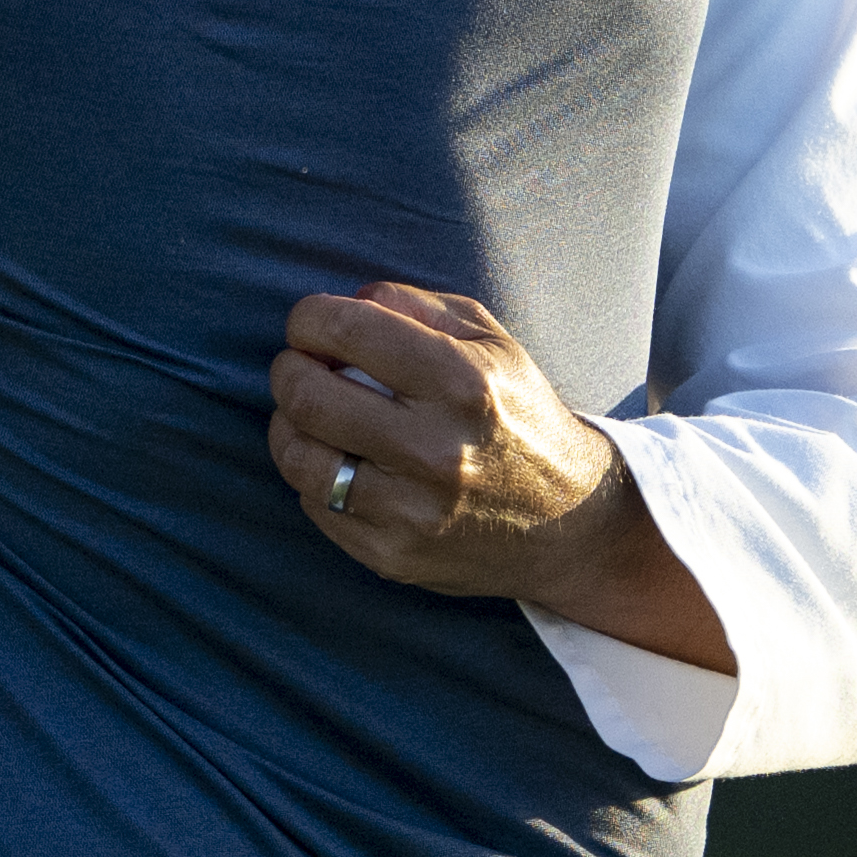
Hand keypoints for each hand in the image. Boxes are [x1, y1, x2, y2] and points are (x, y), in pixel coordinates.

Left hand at [267, 281, 734, 673]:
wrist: (567, 522)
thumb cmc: (515, 413)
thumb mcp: (489, 339)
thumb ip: (413, 304)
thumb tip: (342, 302)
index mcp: (464, 382)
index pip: (346, 330)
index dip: (309, 319)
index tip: (311, 325)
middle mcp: (437, 449)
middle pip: (308, 395)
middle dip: (288, 369)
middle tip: (300, 366)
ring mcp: (412, 511)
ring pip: (298, 457)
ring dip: (289, 423)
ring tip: (309, 413)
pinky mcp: (392, 555)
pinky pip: (314, 504)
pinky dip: (313, 474)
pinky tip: (338, 459)